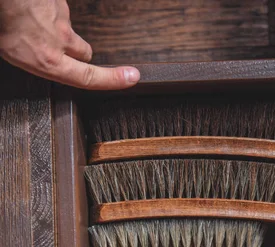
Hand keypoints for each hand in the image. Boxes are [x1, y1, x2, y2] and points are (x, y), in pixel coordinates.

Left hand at [0, 0, 139, 88]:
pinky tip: (30, 8)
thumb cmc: (2, 22)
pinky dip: (45, 8)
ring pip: (67, 28)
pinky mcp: (58, 0)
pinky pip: (55, 6)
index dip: (113, 80)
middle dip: (77, 53)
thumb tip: (43, 62)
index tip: (131, 78)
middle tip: (59, 50)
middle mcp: (60, 40)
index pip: (89, 77)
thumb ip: (37, 60)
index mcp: (49, 61)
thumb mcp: (11, 53)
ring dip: (55, 27)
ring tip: (32, 22)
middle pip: (85, 52)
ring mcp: (60, 17)